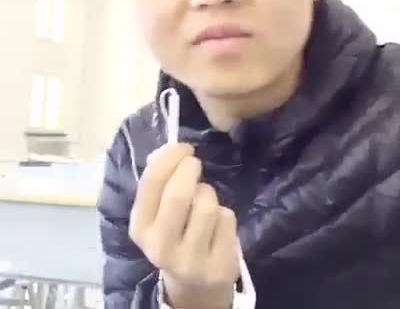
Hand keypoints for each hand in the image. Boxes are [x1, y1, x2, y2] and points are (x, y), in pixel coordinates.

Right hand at [129, 143, 239, 308]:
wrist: (194, 284)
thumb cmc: (175, 235)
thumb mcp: (158, 213)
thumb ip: (158, 182)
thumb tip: (166, 150)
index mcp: (140, 229)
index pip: (151, 184)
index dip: (169, 158)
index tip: (182, 148)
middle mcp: (160, 248)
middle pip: (179, 195)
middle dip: (190, 169)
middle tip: (194, 163)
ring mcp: (191, 261)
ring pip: (207, 205)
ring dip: (208, 193)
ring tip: (204, 201)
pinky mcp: (218, 266)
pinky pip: (227, 219)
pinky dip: (225, 213)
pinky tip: (217, 225)